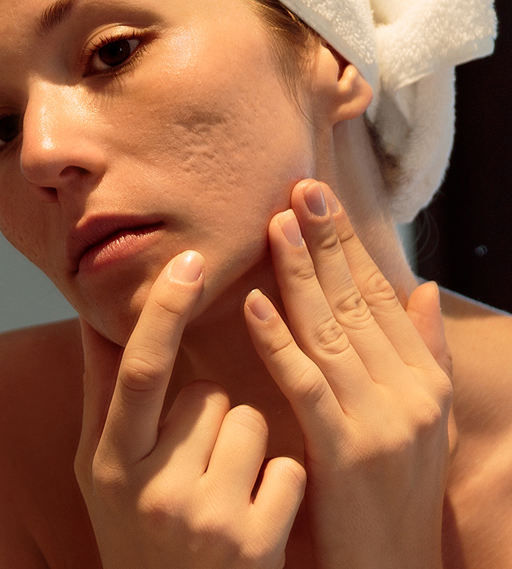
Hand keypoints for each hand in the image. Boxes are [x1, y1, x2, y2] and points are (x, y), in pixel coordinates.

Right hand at [75, 252, 305, 568]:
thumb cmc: (135, 532)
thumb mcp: (102, 468)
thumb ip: (102, 389)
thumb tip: (93, 315)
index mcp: (111, 462)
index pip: (139, 370)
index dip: (165, 312)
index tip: (191, 258)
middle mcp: (153, 490)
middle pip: (208, 393)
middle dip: (209, 411)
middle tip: (193, 462)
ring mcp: (206, 520)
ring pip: (251, 423)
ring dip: (245, 446)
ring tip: (223, 491)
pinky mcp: (254, 546)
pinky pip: (287, 467)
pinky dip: (279, 483)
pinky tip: (253, 517)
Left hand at [244, 180, 452, 568]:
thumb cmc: (395, 493)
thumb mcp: (422, 420)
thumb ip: (421, 352)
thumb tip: (425, 290)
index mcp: (420, 378)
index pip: (379, 295)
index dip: (347, 244)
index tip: (318, 199)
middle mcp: (408, 391)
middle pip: (358, 301)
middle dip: (326, 242)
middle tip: (298, 189)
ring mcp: (379, 420)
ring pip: (332, 331)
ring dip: (301, 275)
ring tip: (275, 226)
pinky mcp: (345, 451)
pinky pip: (307, 383)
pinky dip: (280, 341)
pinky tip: (255, 304)